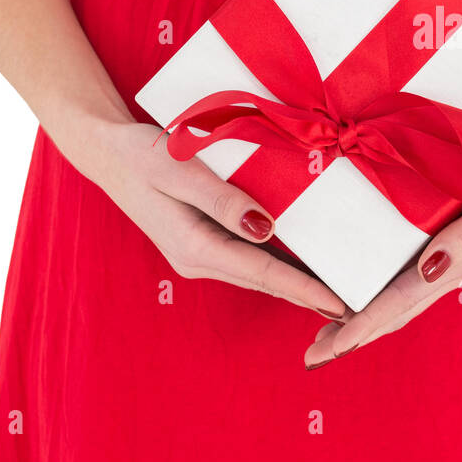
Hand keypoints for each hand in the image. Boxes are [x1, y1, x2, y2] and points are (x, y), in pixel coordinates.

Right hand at [64, 116, 348, 319]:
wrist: (107, 153)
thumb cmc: (143, 155)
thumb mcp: (179, 169)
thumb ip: (221, 199)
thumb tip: (265, 230)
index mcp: (195, 246)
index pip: (263, 272)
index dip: (304, 289)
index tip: (339, 304)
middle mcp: (199, 258)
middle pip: (265, 281)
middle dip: (308, 296)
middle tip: (354, 308)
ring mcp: (200, 253)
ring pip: (258, 273)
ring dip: (296, 285)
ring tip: (338, 294)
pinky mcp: (203, 241)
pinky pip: (249, 259)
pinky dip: (279, 267)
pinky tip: (303, 267)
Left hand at [302, 141, 461, 367]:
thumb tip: (428, 271)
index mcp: (457, 263)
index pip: (397, 305)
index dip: (359, 330)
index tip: (324, 351)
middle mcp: (450, 267)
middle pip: (393, 313)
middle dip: (352, 336)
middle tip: (311, 355)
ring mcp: (452, 258)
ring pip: (400, 299)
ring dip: (364, 319)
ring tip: (329, 332)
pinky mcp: (454, 242)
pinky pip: (410, 276)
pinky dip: (382, 292)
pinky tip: (366, 286)